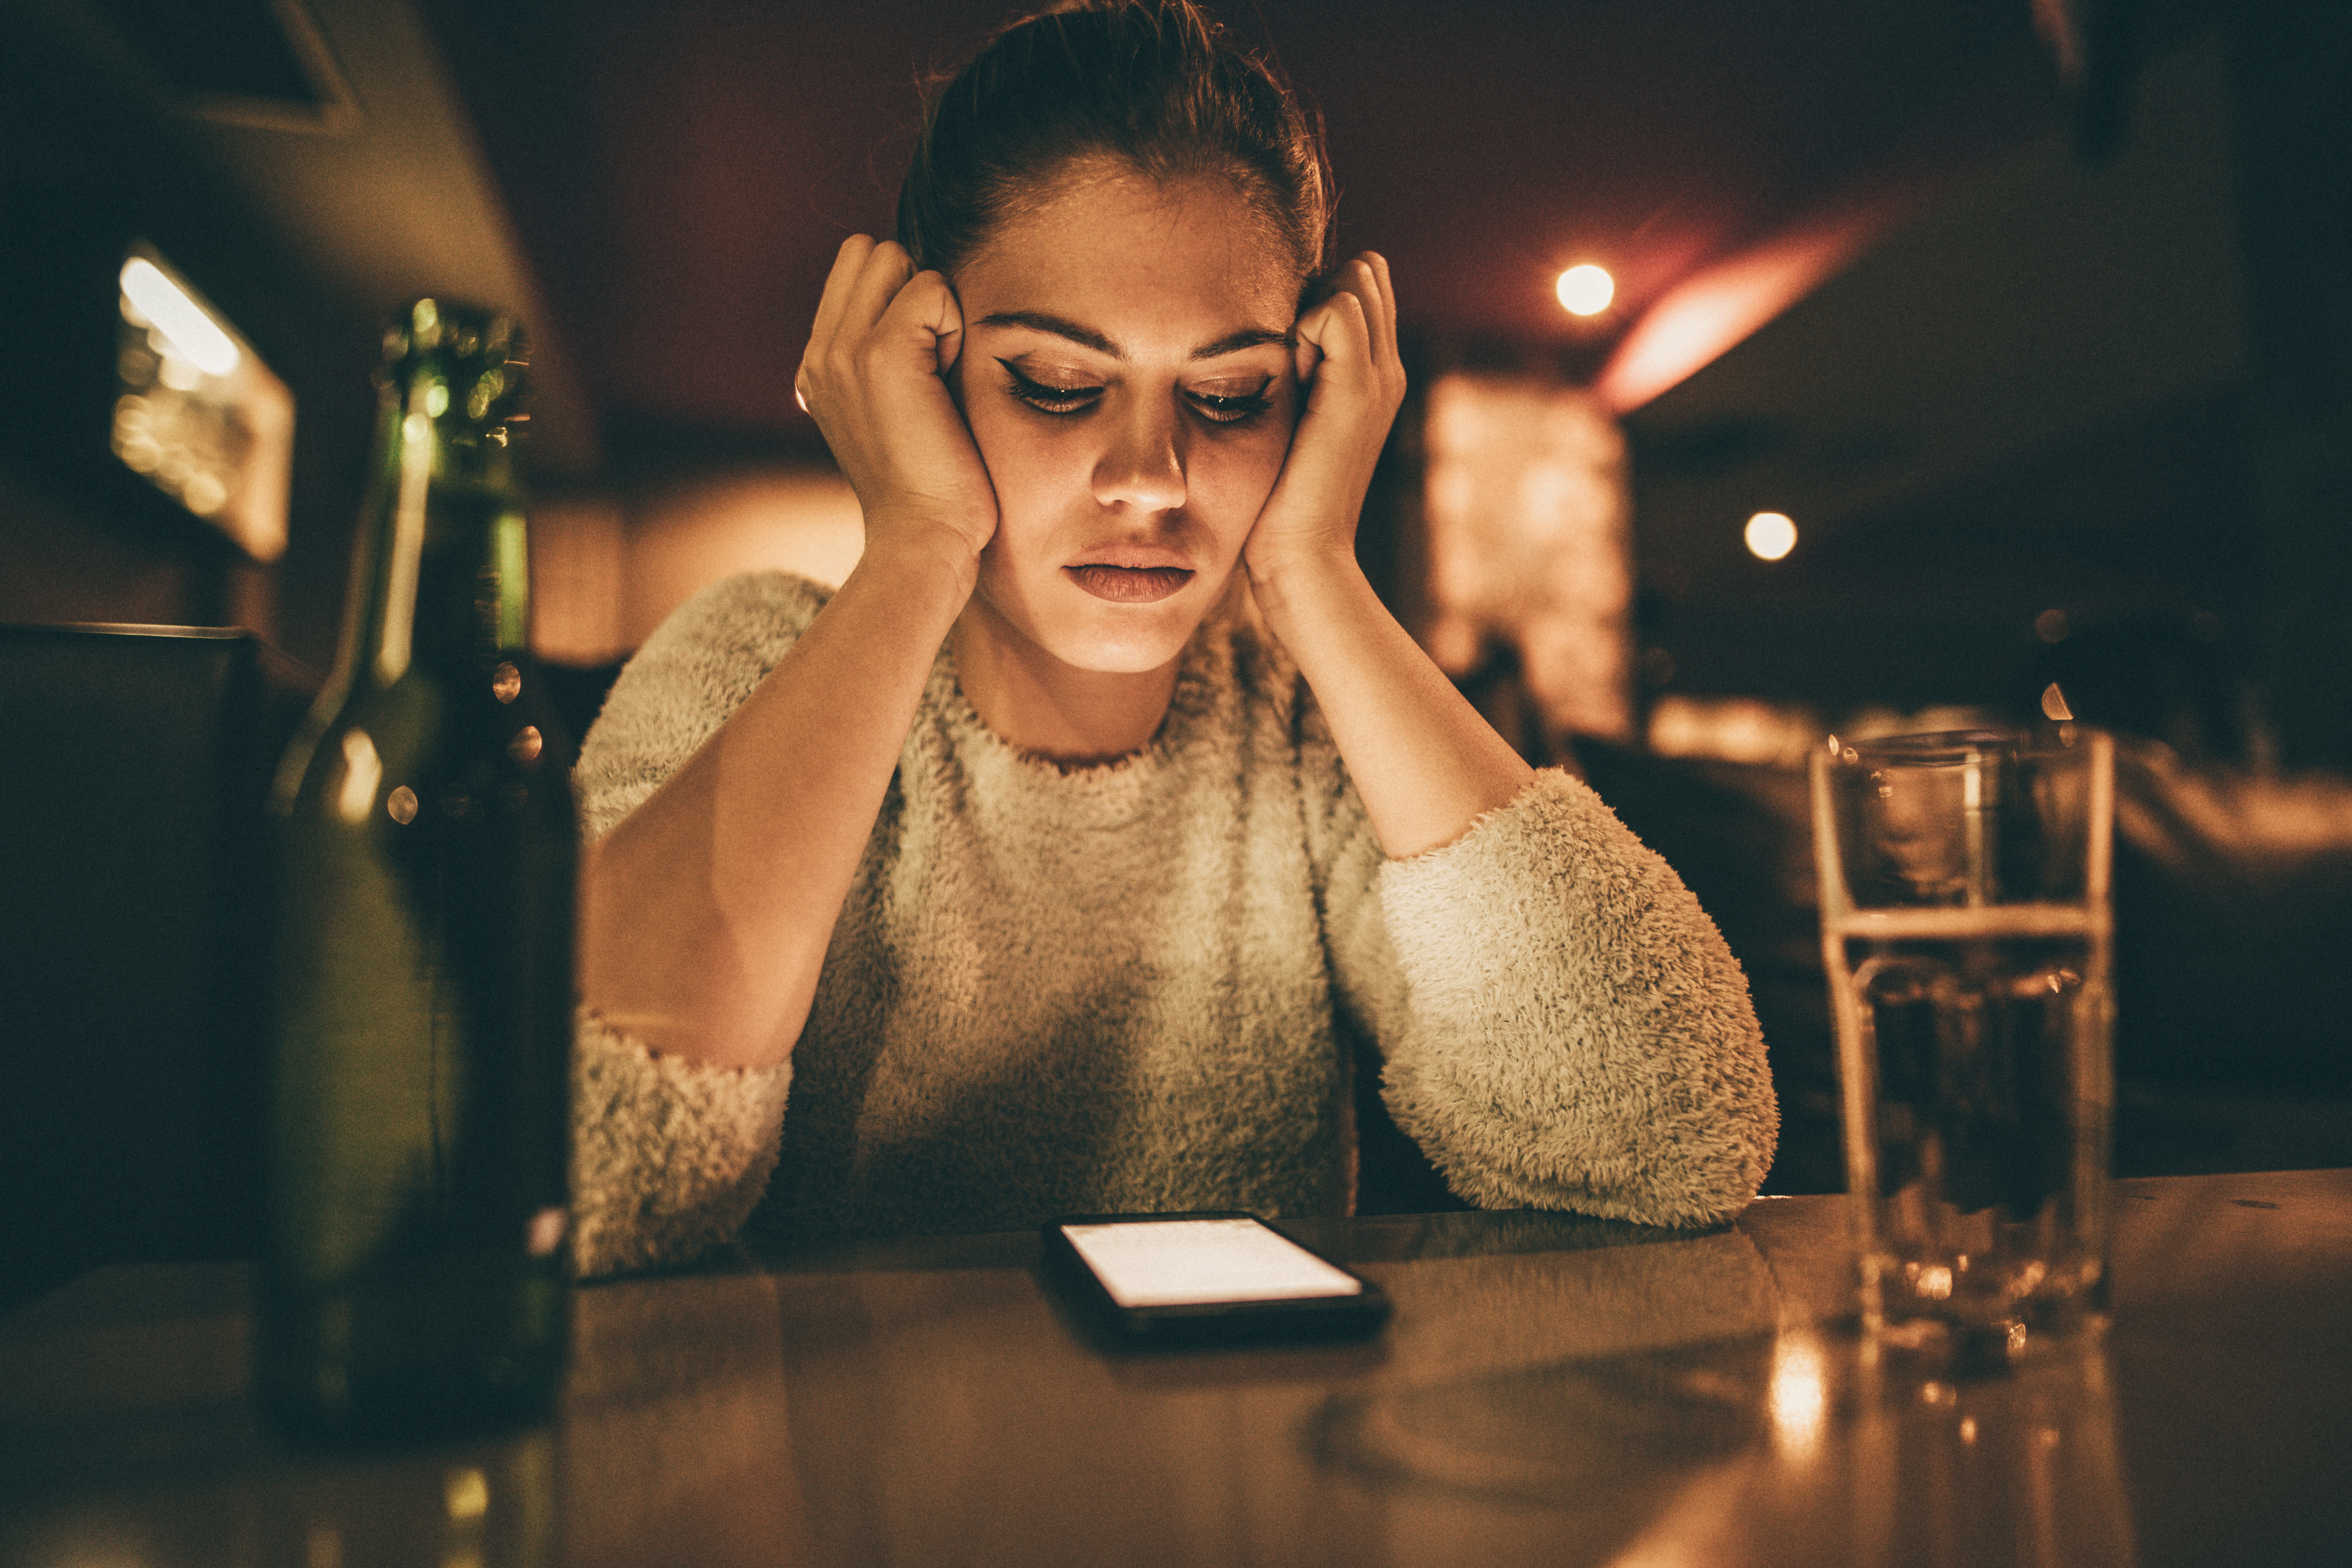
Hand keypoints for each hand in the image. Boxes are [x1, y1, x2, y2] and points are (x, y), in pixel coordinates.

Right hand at [795, 236, 999, 564]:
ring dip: (932, 304)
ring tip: (939, 370)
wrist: (923, 537)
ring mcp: (844, 349)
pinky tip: (949, 378)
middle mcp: (821, 352)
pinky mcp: (881, 353)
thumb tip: (914, 319)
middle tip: (933, 360)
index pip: (855, 269)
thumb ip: (883, 364)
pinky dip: (953, 324)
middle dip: (913, 288)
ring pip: (895, 258)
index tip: (921, 364)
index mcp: (818, 364)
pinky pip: (930, 287)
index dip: (900, 297)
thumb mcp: (891, 417)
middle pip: (871, 251)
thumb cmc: (929, 485)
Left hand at [1242, 252, 1407, 584]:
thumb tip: (1264, 328)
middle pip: (1361, 273)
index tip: (1284, 357)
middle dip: (1316, 295)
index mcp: (1372, 377)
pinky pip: (1337, 307)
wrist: (1300, 554)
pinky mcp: (1358, 388)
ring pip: (1353, 279)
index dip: (1315, 299)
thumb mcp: (1286, 421)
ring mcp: (1379, 377)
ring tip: (1287, 372)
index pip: (1357, 286)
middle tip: (1285, 359)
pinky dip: (1302, 326)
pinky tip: (1286, 376)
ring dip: (1307, 310)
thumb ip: (1290, 373)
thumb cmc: (1275, 499)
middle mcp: (1386, 370)